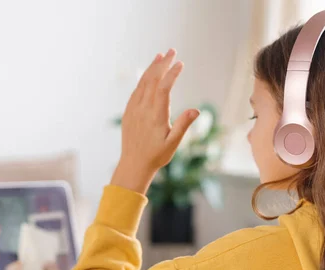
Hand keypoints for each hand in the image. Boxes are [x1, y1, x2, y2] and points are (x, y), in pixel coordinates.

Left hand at [112, 48, 199, 193]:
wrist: (133, 165)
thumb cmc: (156, 155)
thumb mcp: (173, 143)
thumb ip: (183, 125)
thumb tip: (196, 110)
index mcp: (155, 115)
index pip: (164, 88)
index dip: (172, 74)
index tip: (180, 63)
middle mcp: (142, 109)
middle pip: (152, 80)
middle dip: (162, 64)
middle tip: (172, 50)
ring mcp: (133, 110)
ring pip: (142, 83)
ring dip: (151, 68)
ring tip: (160, 56)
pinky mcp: (128, 113)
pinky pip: (136, 91)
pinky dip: (142, 80)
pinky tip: (148, 75)